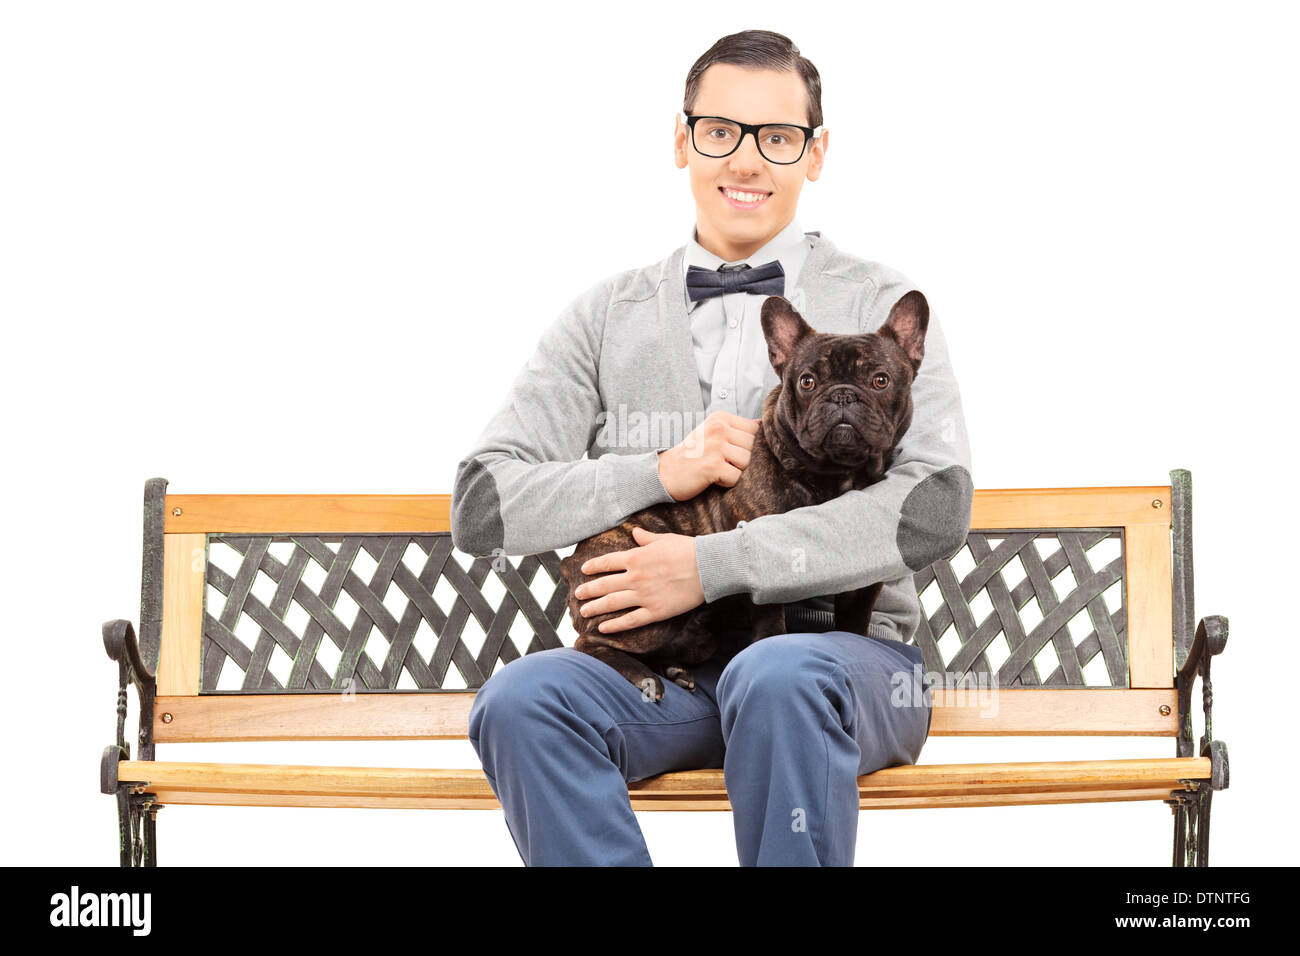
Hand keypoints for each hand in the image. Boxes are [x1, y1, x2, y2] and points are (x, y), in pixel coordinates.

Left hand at [574, 526, 704, 632]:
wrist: (707, 567)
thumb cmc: (688, 550)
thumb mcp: (664, 539)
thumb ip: (646, 538)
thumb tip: (635, 532)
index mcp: (636, 557)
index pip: (607, 562)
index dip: (593, 566)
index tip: (583, 570)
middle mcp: (635, 577)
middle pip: (604, 585)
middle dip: (588, 590)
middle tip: (577, 595)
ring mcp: (643, 596)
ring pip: (612, 603)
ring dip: (595, 608)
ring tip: (584, 612)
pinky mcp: (655, 611)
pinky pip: (630, 620)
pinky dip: (615, 625)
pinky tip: (603, 628)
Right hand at [657, 411, 760, 500]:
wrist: (664, 473)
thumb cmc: (691, 456)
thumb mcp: (712, 433)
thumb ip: (736, 430)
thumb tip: (764, 426)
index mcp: (720, 418)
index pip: (755, 429)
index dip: (748, 444)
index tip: (730, 451)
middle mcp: (718, 428)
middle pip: (753, 446)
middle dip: (742, 459)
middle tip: (722, 463)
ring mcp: (716, 446)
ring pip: (747, 462)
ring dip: (735, 471)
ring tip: (717, 470)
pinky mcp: (713, 466)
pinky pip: (736, 478)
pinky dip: (727, 483)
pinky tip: (712, 479)